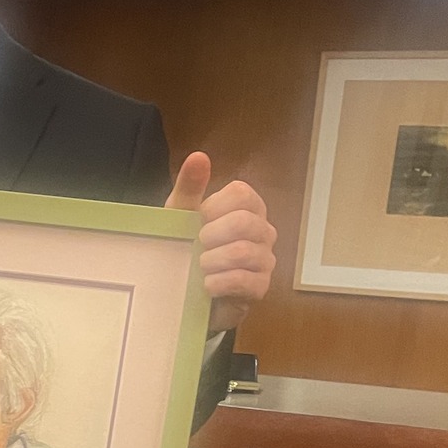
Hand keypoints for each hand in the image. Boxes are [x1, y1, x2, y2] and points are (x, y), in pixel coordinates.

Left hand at [167, 151, 276, 333]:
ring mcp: (265, 259)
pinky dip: (219, 282)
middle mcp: (263, 230)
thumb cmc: (187, 246)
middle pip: (244, 222)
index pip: (243, 194)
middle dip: (211, 236)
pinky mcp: (260, 287)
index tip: (198, 221)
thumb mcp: (182, 215)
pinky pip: (244, 280)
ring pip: (244, 252)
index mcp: (248, 207)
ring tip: (199, 267)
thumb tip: (199, 156)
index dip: (214, 208)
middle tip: (197, 246)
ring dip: (212, 261)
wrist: (186, 291)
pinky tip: (206, 286)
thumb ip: (190, 186)